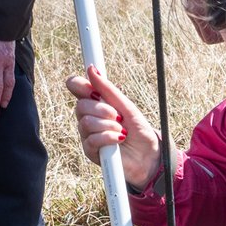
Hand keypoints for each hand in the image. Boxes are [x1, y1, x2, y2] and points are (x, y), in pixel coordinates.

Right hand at [66, 64, 161, 189]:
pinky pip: (92, 139)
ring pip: (86, 123)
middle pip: (80, 106)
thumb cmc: (138, 130)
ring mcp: (88, 135)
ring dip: (108, 125)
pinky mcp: (91, 151)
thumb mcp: (127, 107)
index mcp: (95, 103)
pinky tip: (119, 139)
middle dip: (102, 109)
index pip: (76, 87)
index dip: (80, 85)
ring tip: (122, 131)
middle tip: (118, 116)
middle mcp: (88, 118)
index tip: (94, 90)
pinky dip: (109, 137)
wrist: (149, 155)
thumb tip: (92, 70)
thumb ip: (108, 90)